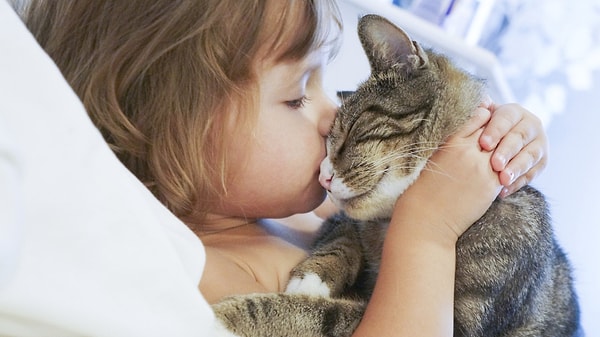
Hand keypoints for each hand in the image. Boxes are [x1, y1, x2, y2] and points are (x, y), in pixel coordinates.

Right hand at [395, 107, 501, 241]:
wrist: (428, 217)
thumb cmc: (425, 188)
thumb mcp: (435, 156)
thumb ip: (452, 142)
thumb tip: (467, 131)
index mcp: (451, 142)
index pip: (477, 117)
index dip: (485, 116)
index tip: (488, 119)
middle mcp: (467, 151)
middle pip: (493, 130)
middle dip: (498, 131)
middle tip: (500, 133)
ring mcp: (481, 168)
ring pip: (503, 149)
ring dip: (505, 148)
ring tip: (502, 152)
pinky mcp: (491, 185)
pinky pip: (506, 169)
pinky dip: (507, 166)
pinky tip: (503, 168)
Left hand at [479, 103, 547, 196]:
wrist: (496, 143)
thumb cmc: (482, 130)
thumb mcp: (479, 120)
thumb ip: (478, 112)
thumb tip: (481, 101)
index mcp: (514, 112)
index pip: (506, 118)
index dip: (495, 130)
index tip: (483, 144)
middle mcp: (531, 125)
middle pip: (520, 137)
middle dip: (507, 151)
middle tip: (495, 164)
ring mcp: (539, 144)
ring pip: (530, 156)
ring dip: (516, 169)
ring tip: (502, 180)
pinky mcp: (541, 162)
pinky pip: (532, 174)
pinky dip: (518, 183)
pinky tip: (504, 192)